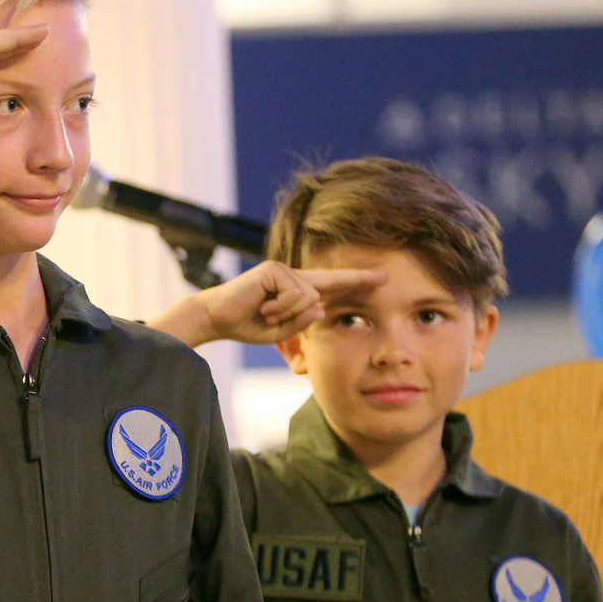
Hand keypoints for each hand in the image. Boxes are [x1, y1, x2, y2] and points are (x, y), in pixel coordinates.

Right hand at [148, 261, 386, 346]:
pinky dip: (281, 308)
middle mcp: (293, 277)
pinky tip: (263, 308)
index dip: (355, 282)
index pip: (331, 285)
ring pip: (309, 296)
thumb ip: (302, 322)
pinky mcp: (274, 270)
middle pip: (331, 280)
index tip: (380, 279)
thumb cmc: (246, 325)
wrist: (216, 318)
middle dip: (357, 280)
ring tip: (267, 315)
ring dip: (288, 314)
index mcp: (296, 291)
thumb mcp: (280, 331)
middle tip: (386, 277)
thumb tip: (321, 306)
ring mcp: (283, 270)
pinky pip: (295, 294)